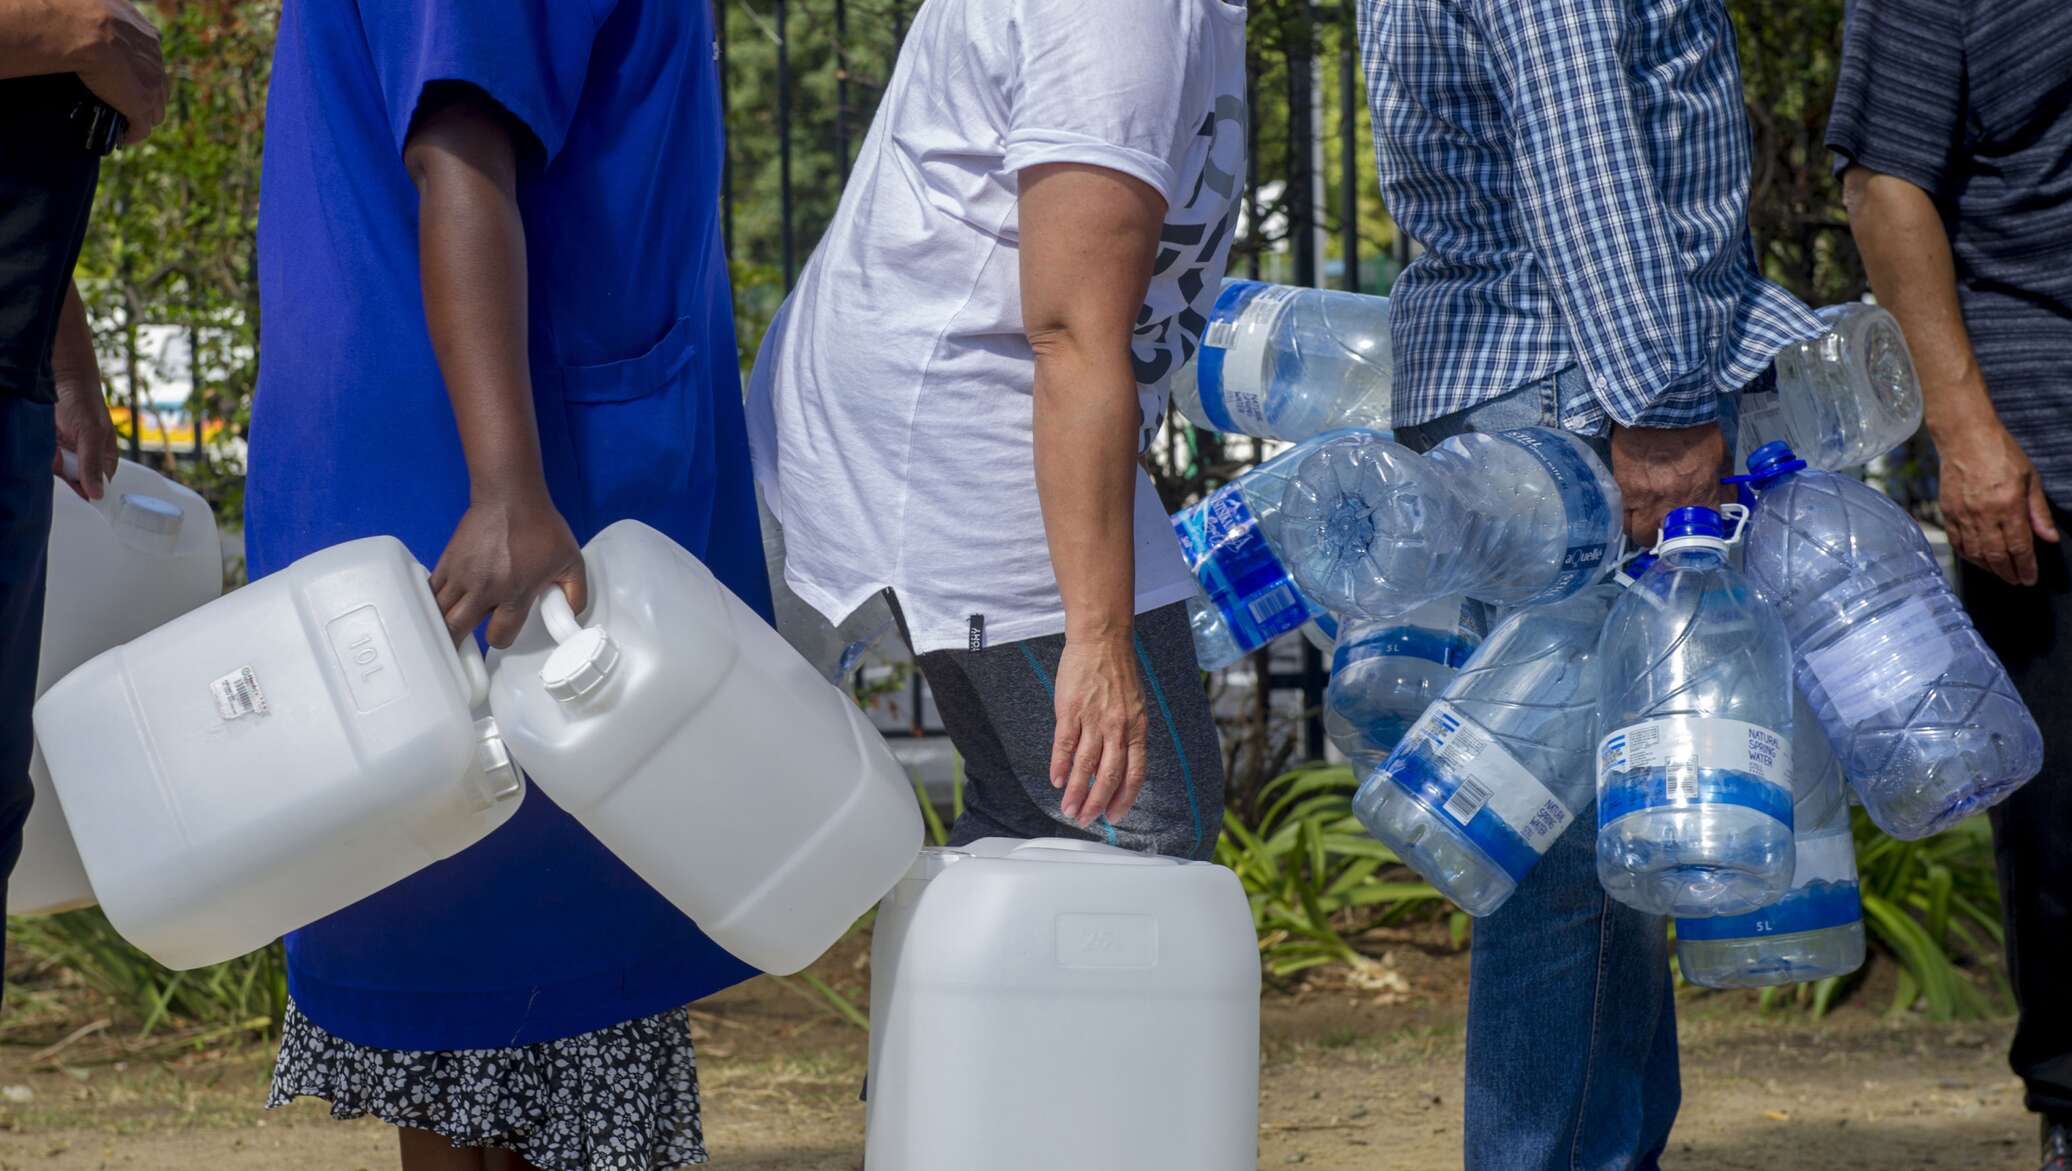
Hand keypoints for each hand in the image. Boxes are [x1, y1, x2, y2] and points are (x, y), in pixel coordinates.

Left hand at [49, 282, 114, 498]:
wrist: (59, 373)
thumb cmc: (84, 400)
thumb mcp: (91, 434)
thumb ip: (92, 465)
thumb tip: (97, 495)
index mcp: (103, 457)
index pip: (99, 486)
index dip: (90, 495)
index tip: (80, 505)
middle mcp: (84, 457)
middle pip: (76, 483)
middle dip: (67, 486)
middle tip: (60, 485)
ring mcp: (64, 452)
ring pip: (57, 475)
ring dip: (50, 474)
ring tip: (50, 465)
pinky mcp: (45, 446)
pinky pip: (41, 463)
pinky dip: (38, 464)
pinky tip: (36, 462)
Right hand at [63, 0, 165, 144]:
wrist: (87, 29)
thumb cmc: (84, 13)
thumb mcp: (104, 10)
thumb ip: (110, 20)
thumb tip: (94, 19)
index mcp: (150, 37)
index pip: (152, 62)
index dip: (142, 73)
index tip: (128, 78)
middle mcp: (157, 62)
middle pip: (160, 89)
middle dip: (147, 99)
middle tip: (127, 105)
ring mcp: (152, 87)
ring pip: (155, 111)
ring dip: (141, 119)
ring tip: (124, 124)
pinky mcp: (141, 106)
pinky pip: (141, 128)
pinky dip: (132, 134)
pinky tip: (121, 138)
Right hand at [429, 485, 587, 646]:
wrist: (510, 497)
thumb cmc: (541, 529)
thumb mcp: (572, 562)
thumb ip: (575, 594)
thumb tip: (570, 618)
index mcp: (515, 593)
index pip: (499, 636)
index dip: (501, 639)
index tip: (502, 632)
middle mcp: (483, 588)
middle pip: (456, 629)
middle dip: (458, 643)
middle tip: (460, 649)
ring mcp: (460, 574)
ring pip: (438, 613)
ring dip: (442, 625)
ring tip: (446, 633)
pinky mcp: (446, 561)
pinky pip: (431, 592)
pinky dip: (433, 603)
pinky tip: (439, 608)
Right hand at [1049, 634, 1149, 828]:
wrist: (1102, 640)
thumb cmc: (1117, 672)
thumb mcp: (1134, 706)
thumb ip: (1127, 735)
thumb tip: (1118, 763)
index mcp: (1137, 729)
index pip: (1135, 774)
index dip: (1124, 798)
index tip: (1115, 816)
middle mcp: (1118, 728)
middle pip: (1109, 776)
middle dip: (1097, 803)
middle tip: (1086, 819)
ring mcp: (1094, 719)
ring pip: (1085, 766)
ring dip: (1076, 792)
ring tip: (1068, 809)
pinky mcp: (1071, 710)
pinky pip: (1065, 745)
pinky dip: (1060, 766)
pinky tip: (1055, 780)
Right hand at [1609, 422, 1729, 544]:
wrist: (1656, 409)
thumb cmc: (1692, 428)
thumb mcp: (1719, 454)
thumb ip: (1722, 481)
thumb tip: (1724, 497)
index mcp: (1701, 496)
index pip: (1708, 529)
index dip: (1707, 531)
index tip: (1704, 528)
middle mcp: (1672, 506)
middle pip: (1668, 541)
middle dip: (1671, 538)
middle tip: (1672, 527)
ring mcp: (1644, 501)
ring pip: (1641, 534)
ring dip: (1646, 532)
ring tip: (1649, 521)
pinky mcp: (1624, 491)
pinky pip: (1623, 517)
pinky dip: (1629, 518)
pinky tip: (1634, 509)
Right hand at [1934, 416, 2058, 585]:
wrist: (1965, 438)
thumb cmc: (2001, 453)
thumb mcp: (2030, 479)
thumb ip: (2038, 512)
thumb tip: (2049, 538)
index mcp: (2008, 506)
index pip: (2019, 546)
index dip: (2025, 567)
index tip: (2030, 579)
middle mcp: (1983, 515)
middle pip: (1995, 555)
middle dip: (2008, 572)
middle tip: (2017, 581)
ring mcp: (1962, 515)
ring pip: (1974, 553)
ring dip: (1988, 568)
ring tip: (2000, 572)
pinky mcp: (1947, 512)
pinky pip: (1957, 542)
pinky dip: (1968, 555)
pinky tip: (1977, 559)